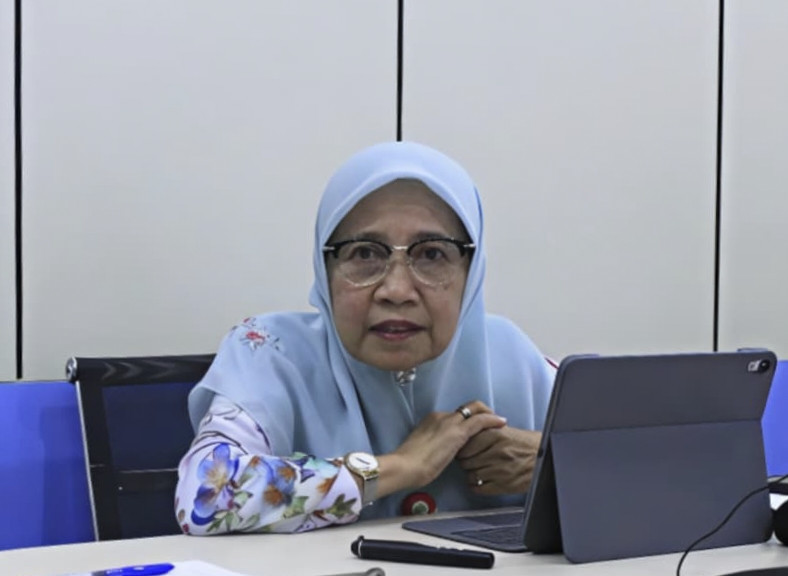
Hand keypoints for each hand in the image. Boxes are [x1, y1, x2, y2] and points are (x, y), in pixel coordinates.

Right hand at [377, 401, 506, 496]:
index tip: (475, 427)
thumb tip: (442, 451)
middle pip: (465, 408)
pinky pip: (480, 420)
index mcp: (431, 419)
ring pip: (474, 410)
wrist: (405, 466)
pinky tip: (502, 422)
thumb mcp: (423, 449)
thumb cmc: (409, 464)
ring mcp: (449, 422)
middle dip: (480, 411)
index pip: (454, 415)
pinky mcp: (457, 432)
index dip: (466, 419)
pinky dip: (492, 420)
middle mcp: (441, 416)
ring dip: (488, 414)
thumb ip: (434, 445)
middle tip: (491, 420)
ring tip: (499, 422)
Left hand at [456, 423, 541, 495]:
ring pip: (471, 475)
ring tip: (477, 470)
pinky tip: (481, 481)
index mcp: (495, 435)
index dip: (462, 448)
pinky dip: (476, 486)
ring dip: (471, 474)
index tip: (462, 449)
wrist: (546, 457)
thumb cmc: (526, 443)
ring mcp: (500, 469)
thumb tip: (466, 434)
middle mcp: (497, 452)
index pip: (466, 444)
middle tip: (469, 460)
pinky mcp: (505, 485)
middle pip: (466, 460)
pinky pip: (480, 488)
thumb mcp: (505, 430)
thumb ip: (485, 431)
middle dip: (465, 462)